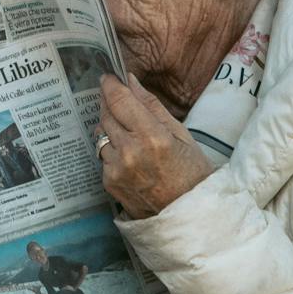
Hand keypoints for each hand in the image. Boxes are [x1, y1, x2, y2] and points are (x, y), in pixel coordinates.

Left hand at [96, 75, 211, 217]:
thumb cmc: (191, 173)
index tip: (108, 77)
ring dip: (110, 128)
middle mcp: (130, 152)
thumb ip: (151, 106)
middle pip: (106, 115)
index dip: (110, 85)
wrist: (186, 215)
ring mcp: (117, 169)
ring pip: (101, 135)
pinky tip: (130, 157)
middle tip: (118, 100)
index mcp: (152, 136)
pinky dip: (112, 150)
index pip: (119, 100)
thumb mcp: (180, 134)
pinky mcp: (109, 183)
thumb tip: (130, 81)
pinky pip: (103, 156)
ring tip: (129, 134)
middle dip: (109, 104)